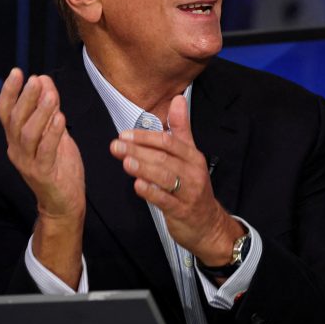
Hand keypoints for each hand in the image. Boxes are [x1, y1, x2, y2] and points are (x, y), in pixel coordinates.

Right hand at [0, 68, 84, 218]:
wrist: (63, 203)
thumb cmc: (58, 166)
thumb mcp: (54, 132)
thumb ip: (49, 108)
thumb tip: (44, 80)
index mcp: (15, 138)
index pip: (5, 111)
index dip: (9, 91)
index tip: (17, 71)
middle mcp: (16, 149)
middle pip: (15, 120)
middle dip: (25, 97)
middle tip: (35, 79)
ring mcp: (27, 163)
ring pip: (28, 134)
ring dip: (39, 112)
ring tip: (51, 95)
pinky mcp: (42, 174)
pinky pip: (45, 151)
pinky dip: (52, 133)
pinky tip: (61, 117)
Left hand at [110, 95, 243, 265]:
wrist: (208, 224)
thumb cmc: (194, 187)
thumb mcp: (190, 156)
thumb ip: (181, 128)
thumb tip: (178, 99)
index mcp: (192, 157)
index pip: (169, 142)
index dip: (146, 137)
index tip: (125, 134)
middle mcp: (192, 172)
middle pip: (164, 157)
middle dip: (138, 151)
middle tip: (116, 146)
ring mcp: (189, 192)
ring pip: (165, 177)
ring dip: (144, 168)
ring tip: (125, 162)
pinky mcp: (182, 211)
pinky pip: (166, 200)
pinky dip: (152, 192)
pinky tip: (138, 186)